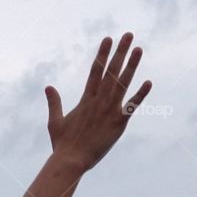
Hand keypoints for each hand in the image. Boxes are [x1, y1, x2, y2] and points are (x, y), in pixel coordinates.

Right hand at [44, 32, 151, 172]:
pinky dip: (140, 95)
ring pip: (122, 84)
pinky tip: (149, 82)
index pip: (95, 71)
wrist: (70, 161)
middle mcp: (98, 101)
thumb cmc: (62, 144)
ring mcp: (109, 111)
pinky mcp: (118, 124)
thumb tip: (48, 87)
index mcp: (85, 99)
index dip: (102, 54)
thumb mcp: (54, 121)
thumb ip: (54, 102)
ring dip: (131, 65)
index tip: (108, 39)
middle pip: (111, 71)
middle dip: (120, 52)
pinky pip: (131, 107)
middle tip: (128, 34)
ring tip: (138, 49)